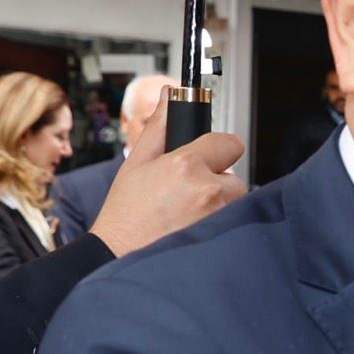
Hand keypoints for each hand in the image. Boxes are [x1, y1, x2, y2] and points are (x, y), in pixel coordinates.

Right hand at [89, 100, 245, 257]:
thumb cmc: (125, 214)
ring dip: (218, 201)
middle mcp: (209, 189)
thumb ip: (159, 128)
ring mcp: (219, 215)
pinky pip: (233, 219)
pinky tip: (193, 225)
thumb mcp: (135, 165)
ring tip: (186, 212)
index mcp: (186, 165)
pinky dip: (220, 220)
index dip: (216, 148)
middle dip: (215, 179)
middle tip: (185, 192)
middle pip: (233, 172)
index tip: (205, 156)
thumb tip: (169, 96)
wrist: (118, 257)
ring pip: (234, 198)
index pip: (229, 141)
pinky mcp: (224, 235)